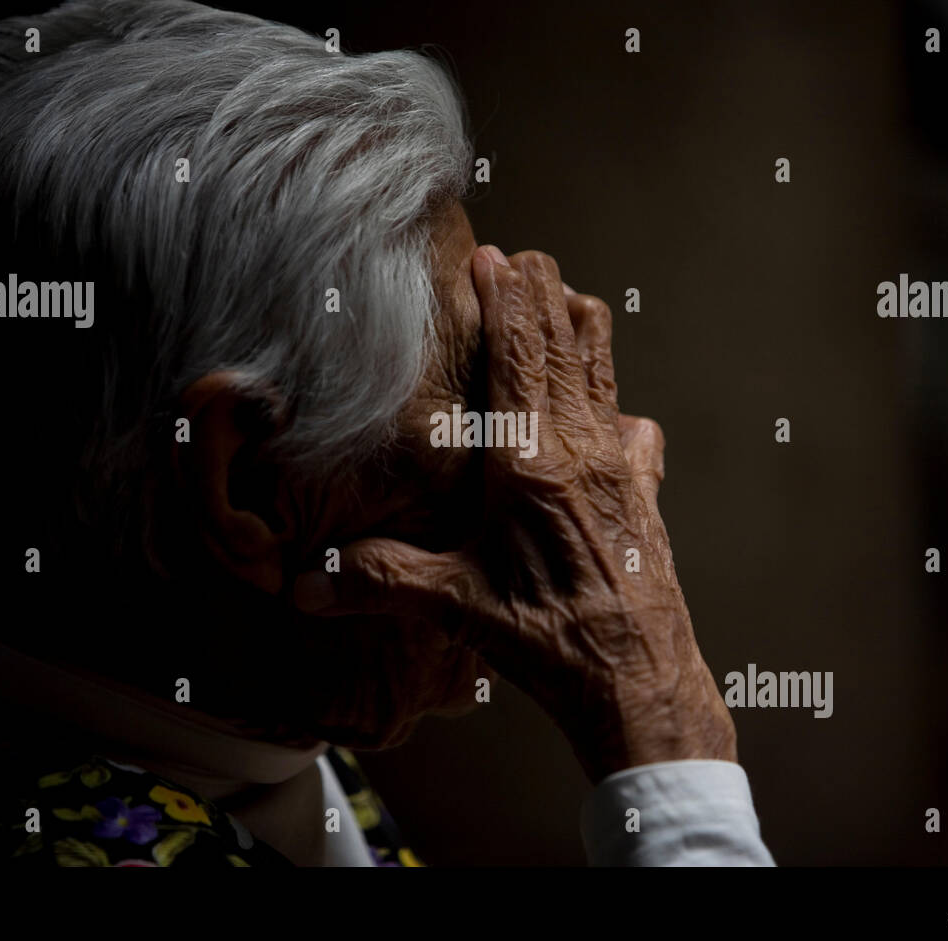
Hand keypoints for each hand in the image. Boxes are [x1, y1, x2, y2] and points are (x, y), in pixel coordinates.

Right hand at [293, 245, 735, 782]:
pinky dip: (614, 399)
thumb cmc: (551, 639)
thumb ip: (378, 580)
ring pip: (604, 370)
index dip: (505, 298)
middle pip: (567, 342)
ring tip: (562, 295)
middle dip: (542, 291)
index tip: (493, 255)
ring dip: (581, 328)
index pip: (518, 355)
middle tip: (522, 255)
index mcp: (530, 462)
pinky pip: (633, 425)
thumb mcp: (455, 606)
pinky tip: (611, 407)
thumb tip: (302, 583)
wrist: (638, 679)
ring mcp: (621, 467)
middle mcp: (582, 449)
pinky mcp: (645, 492)